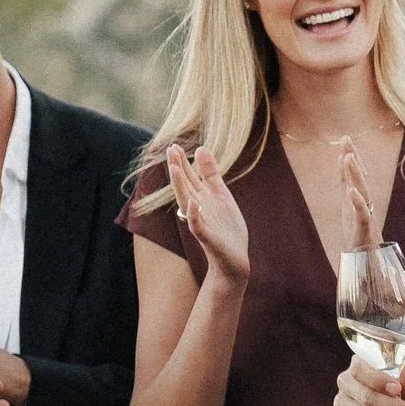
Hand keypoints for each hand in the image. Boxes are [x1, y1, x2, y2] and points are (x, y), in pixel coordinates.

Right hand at [167, 142, 250, 287]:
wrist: (234, 260)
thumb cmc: (227, 228)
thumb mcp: (221, 196)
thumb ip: (211, 174)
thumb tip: (201, 148)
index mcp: (202, 198)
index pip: (189, 177)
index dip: (182, 162)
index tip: (173, 145)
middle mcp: (198, 208)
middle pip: (185, 186)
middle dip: (178, 168)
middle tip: (170, 150)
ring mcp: (202, 222)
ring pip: (187, 202)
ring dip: (180, 186)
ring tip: (175, 169)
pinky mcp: (207, 237)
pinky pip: (197, 225)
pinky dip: (194, 214)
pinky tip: (193, 202)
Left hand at [337, 137, 379, 253]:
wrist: (365, 259)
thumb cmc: (356, 233)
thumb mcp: (347, 206)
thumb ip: (346, 184)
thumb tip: (342, 160)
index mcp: (358, 198)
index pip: (355, 174)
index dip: (351, 156)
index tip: (346, 138)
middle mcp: (364, 203)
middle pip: (359, 177)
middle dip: (353, 158)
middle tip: (347, 140)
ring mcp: (365, 214)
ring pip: (361, 191)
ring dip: (355, 174)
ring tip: (348, 158)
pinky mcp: (364, 228)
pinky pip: (362, 213)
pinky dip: (357, 202)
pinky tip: (351, 191)